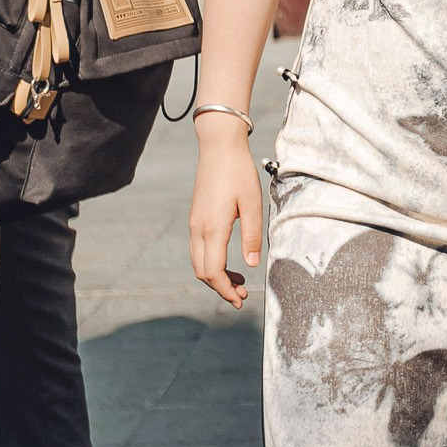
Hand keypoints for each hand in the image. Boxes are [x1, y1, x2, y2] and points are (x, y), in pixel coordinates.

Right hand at [187, 117, 264, 308]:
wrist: (219, 147)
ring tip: (238, 280)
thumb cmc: (239, 172)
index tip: (240, 299)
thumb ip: (252, 236)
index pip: (213, 272)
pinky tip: (229, 261)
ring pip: (198, 262)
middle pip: (202, 272)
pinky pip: (199, 249)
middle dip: (221, 287)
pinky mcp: (196, 218)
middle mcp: (198, 229)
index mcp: (212, 228)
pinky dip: (211, 262)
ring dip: (215, 276)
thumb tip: (251, 265)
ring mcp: (194, 223)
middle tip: (242, 294)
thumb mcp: (252, 204)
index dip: (226, 290)